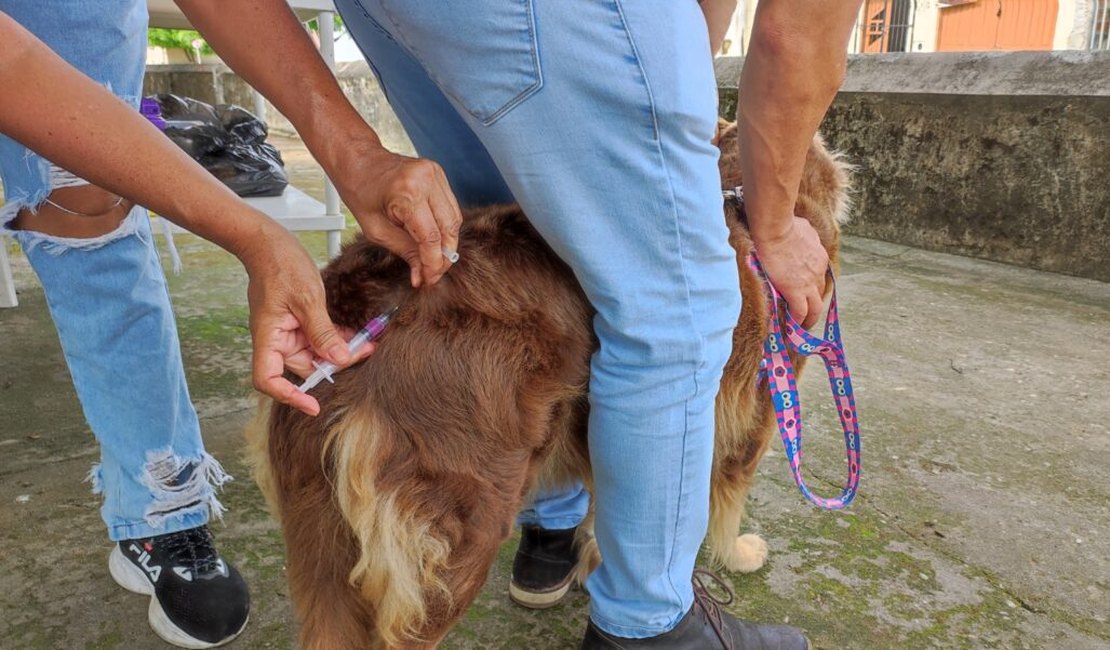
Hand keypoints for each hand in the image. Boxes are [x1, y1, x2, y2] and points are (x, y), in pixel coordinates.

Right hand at [239, 223, 372, 415]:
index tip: (313, 405)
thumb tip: (337, 359)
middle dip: (333, 364)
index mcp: (268, 337)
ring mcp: (286, 331)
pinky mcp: (296, 321)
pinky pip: (316, 338)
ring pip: (314, 353)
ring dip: (338, 350)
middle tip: (365, 352)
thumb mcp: (307, 298)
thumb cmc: (280, 264)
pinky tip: (355, 334)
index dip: (288, 396)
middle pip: (302, 367)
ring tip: (366, 342)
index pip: (268, 380)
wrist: (267, 240)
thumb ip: (322, 331)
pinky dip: (334, 338)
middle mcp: (275, 339)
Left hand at [332, 141, 461, 287]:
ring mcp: (435, 174)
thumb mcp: (377, 230)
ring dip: (447, 243)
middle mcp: (426, 180)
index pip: (431, 238)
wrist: (358, 160)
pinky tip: (434, 238)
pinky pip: (451, 207)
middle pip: (449, 230)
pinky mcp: (439, 174)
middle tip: (432, 273)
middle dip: (443, 256)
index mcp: (406, 193)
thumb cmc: (361, 192)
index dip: (432, 263)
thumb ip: (405, 252)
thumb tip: (422, 276)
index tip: (428, 279)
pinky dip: (446, 227)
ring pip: (455, 220)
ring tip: (432, 258)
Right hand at [752, 216, 827, 328]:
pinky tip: (793, 327)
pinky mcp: (795, 291)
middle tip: (807, 314)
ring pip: (815, 308)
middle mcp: (818, 272)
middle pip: (820, 294)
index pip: (819, 278)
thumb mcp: (804, 228)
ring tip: (802, 326)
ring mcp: (808, 283)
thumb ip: (806, 236)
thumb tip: (802, 234)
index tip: (806, 293)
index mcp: (820, 258)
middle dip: (814, 305)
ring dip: (810, 318)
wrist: (775, 229)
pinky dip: (798, 321)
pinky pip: (800, 312)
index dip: (813, 288)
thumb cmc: (785, 224)